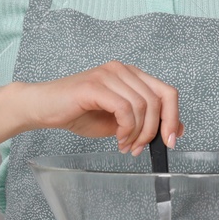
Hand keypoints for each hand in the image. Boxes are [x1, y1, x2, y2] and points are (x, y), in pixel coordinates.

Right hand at [15, 61, 182, 155]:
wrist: (42, 108)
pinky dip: (126, 128)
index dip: (173, 117)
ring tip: (125, 146)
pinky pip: (124, 108)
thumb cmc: (78, 113)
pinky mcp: (95, 85)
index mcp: (132, 75)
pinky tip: (118, 139)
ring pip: (142, 105)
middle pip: (158, 99)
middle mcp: (123, 70)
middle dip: (154, 130)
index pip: (167, 92)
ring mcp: (109, 74)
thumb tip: (176, 130)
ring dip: (138, 133)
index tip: (171, 141)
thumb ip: (146, 122)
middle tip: (140, 149)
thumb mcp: (119, 121)